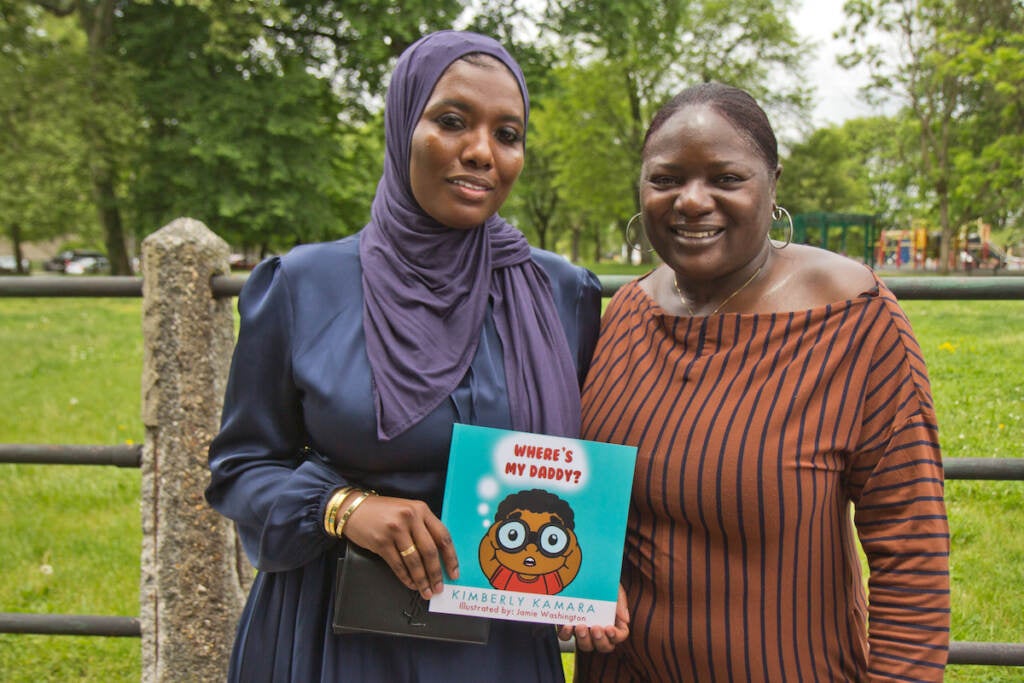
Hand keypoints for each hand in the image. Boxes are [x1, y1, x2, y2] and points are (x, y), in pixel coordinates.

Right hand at [340, 494, 458, 600]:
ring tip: (426, 591)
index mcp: (421, 509)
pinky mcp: (381, 541)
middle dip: (436, 573)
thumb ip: (423, 527)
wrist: (354, 509)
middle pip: (429, 551)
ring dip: (421, 580)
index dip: (451, 558)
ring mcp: (395, 529)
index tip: (454, 573)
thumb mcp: (407, 512)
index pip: (443, 536)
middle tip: (439, 588)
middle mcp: (410, 517)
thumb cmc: (384, 512)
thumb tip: (439, 557)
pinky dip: (406, 578)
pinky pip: (398, 565)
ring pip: (414, 561)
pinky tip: (411, 584)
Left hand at [558, 583, 629, 652]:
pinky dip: (566, 634)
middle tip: (595, 628)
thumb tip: (626, 620)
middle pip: (603, 646)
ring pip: (585, 645)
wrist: (584, 572)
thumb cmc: (603, 582)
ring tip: (580, 627)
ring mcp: (583, 630)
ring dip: (584, 640)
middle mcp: (599, 630)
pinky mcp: (568, 626)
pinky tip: (567, 625)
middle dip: (600, 641)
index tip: (609, 628)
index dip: (616, 636)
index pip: (619, 636)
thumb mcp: (614, 588)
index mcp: (614, 622)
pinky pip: (566, 637)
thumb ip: (620, 602)